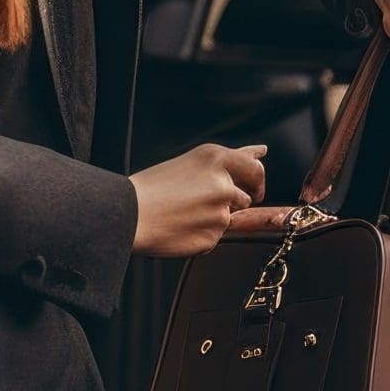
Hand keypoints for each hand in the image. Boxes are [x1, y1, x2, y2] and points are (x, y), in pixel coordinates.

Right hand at [129, 142, 267, 257]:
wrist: (128, 214)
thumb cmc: (153, 188)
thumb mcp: (192, 163)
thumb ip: (228, 161)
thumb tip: (261, 153)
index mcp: (216, 158)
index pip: (255, 168)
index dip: (256, 182)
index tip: (254, 189)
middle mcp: (223, 183)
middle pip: (244, 198)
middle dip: (230, 203)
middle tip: (200, 204)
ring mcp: (221, 211)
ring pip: (227, 219)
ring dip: (213, 219)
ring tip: (183, 214)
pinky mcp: (214, 236)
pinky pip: (214, 238)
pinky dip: (201, 236)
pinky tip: (180, 228)